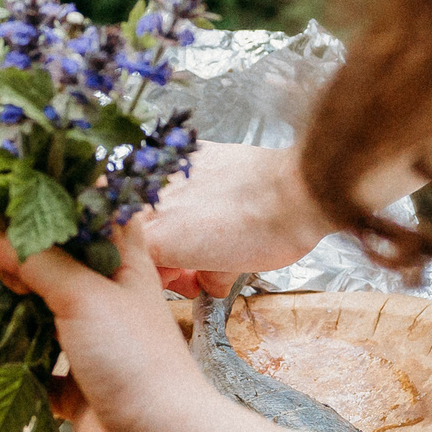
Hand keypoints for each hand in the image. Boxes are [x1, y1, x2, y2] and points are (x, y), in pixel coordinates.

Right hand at [0, 212, 220, 431]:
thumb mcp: (81, 293)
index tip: (7, 191)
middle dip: (16, 264)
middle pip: (57, 269)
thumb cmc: (133, 356)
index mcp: (122, 264)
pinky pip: (32, 375)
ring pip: (40, 322)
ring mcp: (94, 346)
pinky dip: (3, 374)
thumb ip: (33, 258)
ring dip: (6, 319)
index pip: (91, 216)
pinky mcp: (78, 389)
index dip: (55, 199)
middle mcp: (109, 300)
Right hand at [146, 142, 335, 296]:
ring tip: (207, 229)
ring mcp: (170, 174)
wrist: (294, 192)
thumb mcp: (227, 273)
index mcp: (155, 240)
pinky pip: (177, 174)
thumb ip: (202, 277)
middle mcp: (153, 204)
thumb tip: (206, 279)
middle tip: (195, 260)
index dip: (161, 275)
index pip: (137, 264)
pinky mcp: (192, 152)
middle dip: (166, 249)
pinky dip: (189, 191)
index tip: (181, 277)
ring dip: (175, 220)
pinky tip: (214, 200)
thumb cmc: (264, 234)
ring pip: (156, 204)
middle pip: (141, 234)